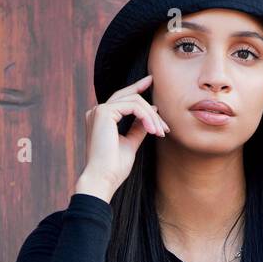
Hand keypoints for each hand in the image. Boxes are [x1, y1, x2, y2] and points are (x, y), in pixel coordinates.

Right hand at [75, 73, 168, 201]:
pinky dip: (146, 117)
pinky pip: (133, 106)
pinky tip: (153, 131)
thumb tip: (151, 113)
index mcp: (100, 118)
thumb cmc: (114, 168)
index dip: (136, 88)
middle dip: (150, 107)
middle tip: (165, 123)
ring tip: (160, 133)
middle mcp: (97, 111)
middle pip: (129, 97)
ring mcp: (99, 110)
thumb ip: (138, 128)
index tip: (150, 82)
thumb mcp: (130, 144)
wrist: (103, 179)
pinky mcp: (104, 112)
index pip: (121, 98)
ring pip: (134, 101)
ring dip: (151, 117)